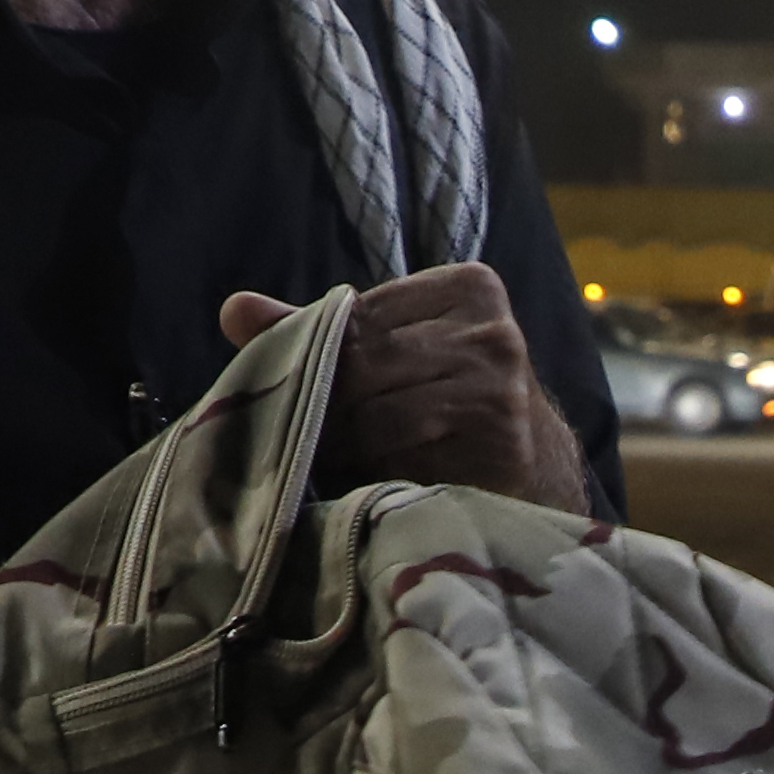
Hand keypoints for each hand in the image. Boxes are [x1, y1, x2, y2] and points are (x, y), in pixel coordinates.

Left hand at [228, 265, 588, 510]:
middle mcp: (492, 333)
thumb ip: (320, 331)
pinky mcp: (501, 448)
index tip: (306, 393)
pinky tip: (371, 485)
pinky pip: (405, 462)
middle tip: (298, 439)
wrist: (540, 475)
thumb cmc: (450, 406)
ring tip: (332, 464)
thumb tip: (233, 309)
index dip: (322, 359)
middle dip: (324, 407)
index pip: (358, 317)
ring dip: (342, 448)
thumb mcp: (394, 353)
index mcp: (469, 288)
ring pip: (376, 417)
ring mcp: (502, 391)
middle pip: (364, 365)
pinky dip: (375, 477)